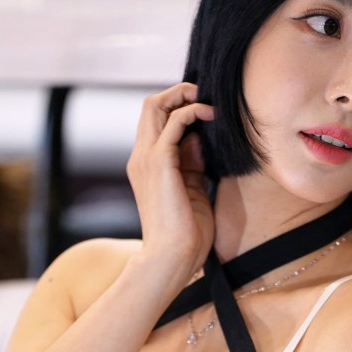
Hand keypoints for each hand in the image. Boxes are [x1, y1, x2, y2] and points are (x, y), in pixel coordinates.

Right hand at [126, 82, 215, 291]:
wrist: (172, 258)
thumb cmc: (185, 234)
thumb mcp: (193, 190)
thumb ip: (192, 164)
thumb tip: (200, 138)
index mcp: (146, 165)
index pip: (155, 121)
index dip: (178, 108)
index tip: (204, 110)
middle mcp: (141, 157)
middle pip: (150, 106)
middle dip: (178, 93)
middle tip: (205, 96)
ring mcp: (146, 159)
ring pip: (155, 106)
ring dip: (183, 96)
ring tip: (209, 102)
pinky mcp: (160, 163)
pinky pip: (174, 122)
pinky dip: (192, 111)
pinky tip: (211, 115)